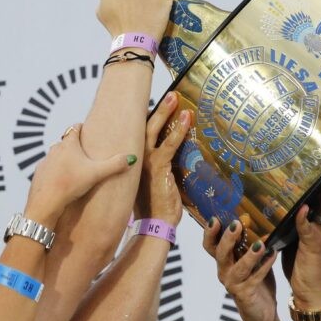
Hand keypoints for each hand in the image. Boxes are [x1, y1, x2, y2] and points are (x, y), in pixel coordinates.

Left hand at [24, 125, 135, 228]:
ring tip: (73, 166)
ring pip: (55, 154)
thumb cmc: (71, 184)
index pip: (74, 128)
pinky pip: (48, 168)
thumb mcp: (97, 173)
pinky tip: (60, 180)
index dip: (80, 128)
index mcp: (69, 145)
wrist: (46, 201)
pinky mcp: (39, 173)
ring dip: (63, 158)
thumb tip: (132, 158)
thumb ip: (115, 165)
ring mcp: (45, 161)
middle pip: (65, 141)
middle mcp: (55, 149)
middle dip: (73, 144)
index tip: (86, 129)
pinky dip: (54, 171)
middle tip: (83, 150)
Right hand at [135, 92, 188, 224]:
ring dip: (166, 112)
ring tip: (176, 98)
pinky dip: (179, 130)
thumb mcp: (158, 182)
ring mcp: (145, 161)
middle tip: (170, 95)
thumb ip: (163, 166)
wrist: (155, 225)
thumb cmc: (158, 206)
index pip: (140, 135)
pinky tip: (187, 119)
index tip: (156, 105)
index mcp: (134, 161)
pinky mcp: (157, 167)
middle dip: (157, 109)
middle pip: (144, 127)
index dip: (148, 119)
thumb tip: (176, 155)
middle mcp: (136, 158)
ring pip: (154, 130)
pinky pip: (169, 144)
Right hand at [203, 217, 279, 320]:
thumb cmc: (256, 284)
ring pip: (239, 267)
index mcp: (223, 262)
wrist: (261, 314)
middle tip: (236, 224)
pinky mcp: (246, 295)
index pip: (210, 245)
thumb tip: (257, 220)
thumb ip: (250, 245)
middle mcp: (224, 272)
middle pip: (220, 253)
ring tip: (260, 244)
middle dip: (227, 238)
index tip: (214, 218)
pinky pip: (256, 278)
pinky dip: (265, 266)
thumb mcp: (250, 261)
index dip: (209, 233)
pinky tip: (273, 254)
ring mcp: (234, 284)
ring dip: (249, 255)